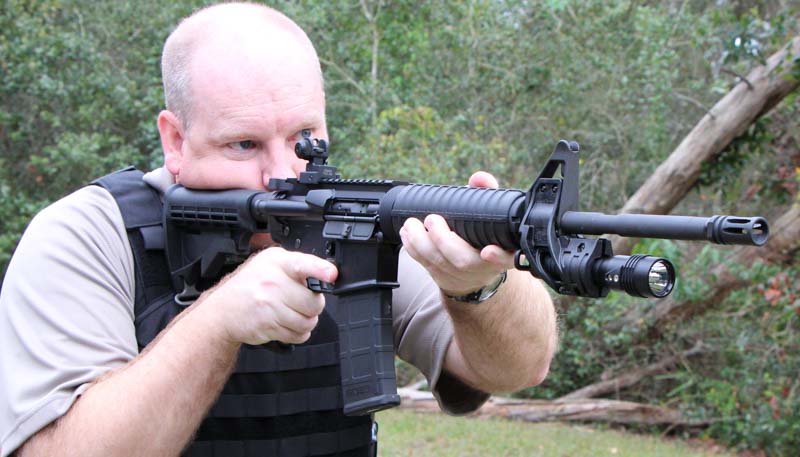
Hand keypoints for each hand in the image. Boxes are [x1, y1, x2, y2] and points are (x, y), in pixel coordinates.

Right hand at [202, 247, 336, 344]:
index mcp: (276, 263)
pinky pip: (297, 335)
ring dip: (307, 321)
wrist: (223, 311)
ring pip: (307, 321)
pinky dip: (298, 333)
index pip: (302, 264)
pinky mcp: (267, 326)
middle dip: (314, 305)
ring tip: (295, 314)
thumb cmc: (250, 285)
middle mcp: (272, 283)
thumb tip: (327, 273)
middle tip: (305, 302)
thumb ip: (298, 265)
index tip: (331, 274)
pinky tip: (288, 324)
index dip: (319, 270)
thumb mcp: (270, 263)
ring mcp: (269, 306)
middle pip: (313, 302)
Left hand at [399, 171, 514, 295]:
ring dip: (421, 243)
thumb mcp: (491, 213)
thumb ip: (486, 192)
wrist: (475, 269)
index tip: (487, 251)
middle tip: (432, 219)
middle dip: (444, 241)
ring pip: (440, 264)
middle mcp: (483, 267)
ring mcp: (462, 276)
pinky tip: (406, 234)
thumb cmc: (484, 233)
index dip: (497, 257)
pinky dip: (413, 250)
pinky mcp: (442, 277)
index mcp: (503, 251)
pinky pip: (426, 265)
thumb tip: (479, 177)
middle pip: (464, 261)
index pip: (506, 258)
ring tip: (410, 224)